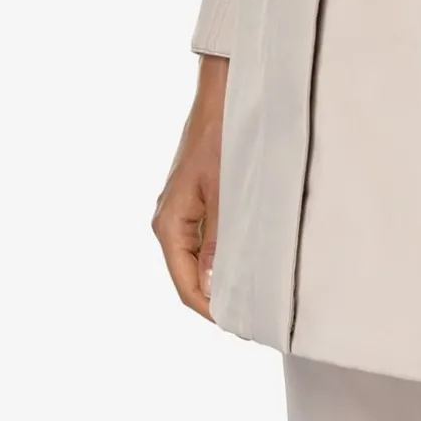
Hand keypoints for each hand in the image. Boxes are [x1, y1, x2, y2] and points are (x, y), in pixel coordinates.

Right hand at [151, 54, 230, 320]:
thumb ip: (218, 241)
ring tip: (251, 293)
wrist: (221, 95)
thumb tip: (212, 286)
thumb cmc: (221, 138)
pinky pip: (203, 238)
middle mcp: (169, 221)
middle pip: (188, 275)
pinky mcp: (195, 199)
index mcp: (169, 224)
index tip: (237, 324)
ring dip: (218, 276)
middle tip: (250, 314)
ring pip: (197, 258)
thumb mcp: (224, 192)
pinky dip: (220, 254)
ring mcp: (181, 210)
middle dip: (214, 297)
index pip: (184, 284)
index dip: (208, 308)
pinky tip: (245, 260)